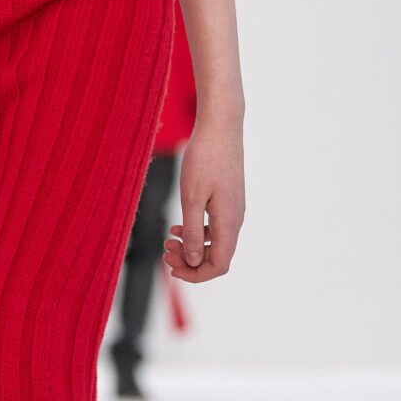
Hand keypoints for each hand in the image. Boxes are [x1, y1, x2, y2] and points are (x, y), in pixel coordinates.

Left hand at [163, 115, 244, 280]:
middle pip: (218, 257)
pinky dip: (197, 232)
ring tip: (168, 240)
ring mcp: (234, 209)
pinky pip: (216, 227)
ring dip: (192, 247)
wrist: (221, 126)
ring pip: (216, 242)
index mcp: (229, 222)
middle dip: (190, 261)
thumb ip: (193, 232)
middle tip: (164, 253)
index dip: (196, 274)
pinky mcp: (229, 199)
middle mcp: (236, 219)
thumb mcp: (191, 198)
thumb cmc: (204, 158)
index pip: (219, 265)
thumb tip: (193, 261)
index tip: (171, 269)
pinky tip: (178, 226)